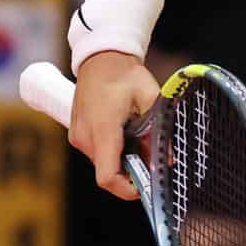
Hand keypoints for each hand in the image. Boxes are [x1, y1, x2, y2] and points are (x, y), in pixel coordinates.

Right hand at [69, 50, 159, 202]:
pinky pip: (97, 153)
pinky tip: (124, 131)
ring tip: (137, 135)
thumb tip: (169, 160)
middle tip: (150, 154)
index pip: (108, 177)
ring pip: (103, 163)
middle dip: (131, 170)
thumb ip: (158, 131)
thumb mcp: (150, 98)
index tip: (146, 186)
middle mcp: (85, 137)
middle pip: (108, 172)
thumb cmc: (125, 74)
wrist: (100, 57)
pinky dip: (113, 150)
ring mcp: (78, 137)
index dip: (127, 189)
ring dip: (122, 158)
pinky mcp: (77, 134)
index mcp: (102, 128)